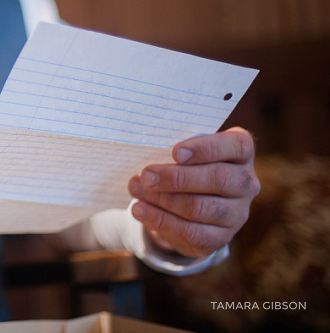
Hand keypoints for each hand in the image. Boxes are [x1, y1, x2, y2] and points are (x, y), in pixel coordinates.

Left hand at [128, 126, 259, 257]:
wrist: (188, 200)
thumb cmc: (186, 163)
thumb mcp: (184, 150)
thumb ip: (175, 150)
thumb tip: (146, 156)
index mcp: (241, 153)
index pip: (237, 146)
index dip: (206, 149)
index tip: (176, 152)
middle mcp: (246, 183)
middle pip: (218, 179)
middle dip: (177, 178)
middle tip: (146, 175)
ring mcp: (237, 213)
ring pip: (201, 208)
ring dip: (163, 200)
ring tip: (136, 190)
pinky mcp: (221, 237)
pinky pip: (191, 233)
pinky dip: (161, 221)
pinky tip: (139, 210)